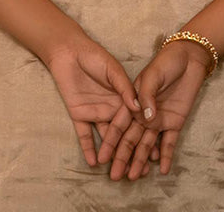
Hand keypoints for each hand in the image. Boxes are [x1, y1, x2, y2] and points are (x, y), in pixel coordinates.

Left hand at [44, 33, 141, 168]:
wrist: (69, 51)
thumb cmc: (95, 56)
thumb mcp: (113, 70)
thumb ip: (125, 88)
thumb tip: (140, 109)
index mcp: (122, 97)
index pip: (135, 121)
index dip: (144, 137)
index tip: (154, 155)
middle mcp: (110, 108)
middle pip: (122, 134)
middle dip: (131, 153)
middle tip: (140, 173)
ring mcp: (95, 113)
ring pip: (105, 138)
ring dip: (112, 155)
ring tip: (119, 172)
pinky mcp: (79, 115)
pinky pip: (84, 135)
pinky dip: (88, 148)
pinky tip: (93, 163)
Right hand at [98, 40, 210, 179]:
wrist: (189, 58)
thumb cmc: (167, 62)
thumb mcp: (153, 75)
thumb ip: (147, 95)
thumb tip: (145, 119)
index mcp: (133, 102)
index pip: (119, 125)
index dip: (110, 142)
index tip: (102, 158)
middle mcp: (144, 114)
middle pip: (131, 139)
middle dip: (123, 157)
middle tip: (115, 176)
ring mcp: (159, 120)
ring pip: (147, 144)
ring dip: (141, 160)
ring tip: (135, 178)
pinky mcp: (175, 122)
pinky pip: (169, 142)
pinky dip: (166, 155)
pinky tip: (162, 170)